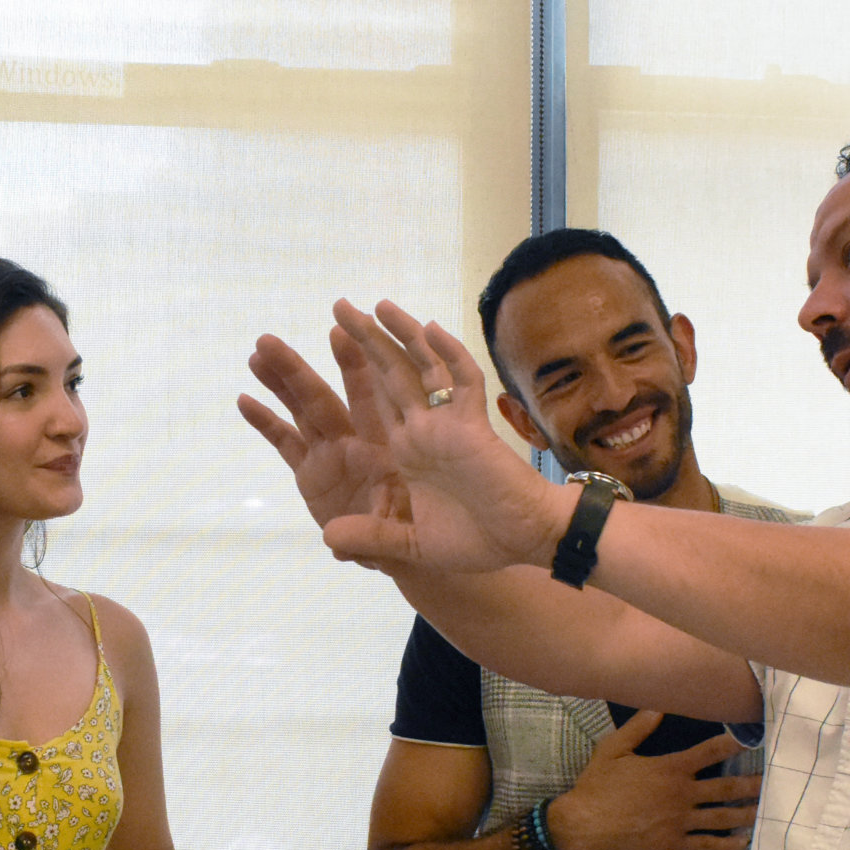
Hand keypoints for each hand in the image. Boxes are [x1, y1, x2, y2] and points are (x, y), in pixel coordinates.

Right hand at [240, 328, 408, 538]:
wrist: (404, 549)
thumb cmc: (418, 530)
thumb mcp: (403, 538)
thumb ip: (371, 537)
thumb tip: (335, 545)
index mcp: (385, 443)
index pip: (368, 397)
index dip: (354, 365)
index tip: (342, 330)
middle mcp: (354, 439)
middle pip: (321, 398)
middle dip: (295, 369)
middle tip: (268, 340)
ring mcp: (330, 453)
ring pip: (301, 411)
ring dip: (279, 384)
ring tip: (255, 355)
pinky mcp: (310, 474)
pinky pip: (285, 442)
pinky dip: (266, 422)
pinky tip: (245, 400)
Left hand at [304, 299, 571, 572]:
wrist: (523, 541)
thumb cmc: (475, 541)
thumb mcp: (411, 545)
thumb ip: (372, 537)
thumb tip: (327, 537)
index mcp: (407, 451)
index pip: (375, 402)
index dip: (355, 373)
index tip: (332, 343)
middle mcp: (424, 430)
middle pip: (390, 374)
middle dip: (366, 340)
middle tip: (340, 305)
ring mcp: (448, 424)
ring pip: (423, 368)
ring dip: (402, 335)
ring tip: (376, 304)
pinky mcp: (474, 426)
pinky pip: (463, 382)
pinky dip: (449, 355)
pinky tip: (431, 329)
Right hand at [545, 720, 760, 849]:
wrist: (583, 826)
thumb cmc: (597, 786)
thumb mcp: (612, 749)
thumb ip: (638, 728)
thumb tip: (660, 707)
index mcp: (670, 769)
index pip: (710, 752)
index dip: (735, 744)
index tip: (755, 739)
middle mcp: (682, 794)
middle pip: (726, 787)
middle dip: (752, 783)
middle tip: (775, 780)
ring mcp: (680, 822)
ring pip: (723, 817)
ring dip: (746, 813)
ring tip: (767, 810)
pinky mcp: (674, 845)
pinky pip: (708, 845)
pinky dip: (728, 844)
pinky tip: (743, 841)